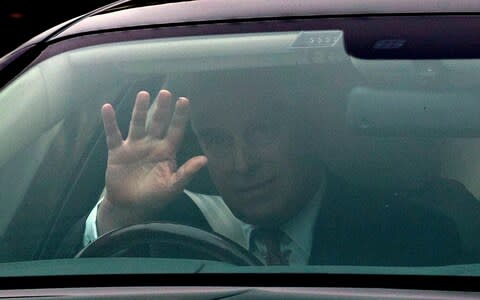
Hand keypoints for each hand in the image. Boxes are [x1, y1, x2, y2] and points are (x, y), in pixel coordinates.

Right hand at [97, 89, 206, 234]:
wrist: (129, 207)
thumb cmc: (154, 197)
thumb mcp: (173, 186)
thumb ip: (187, 172)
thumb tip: (205, 159)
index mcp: (166, 151)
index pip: (175, 130)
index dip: (180, 116)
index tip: (184, 100)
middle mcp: (151, 144)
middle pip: (158, 123)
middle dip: (162, 109)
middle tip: (166, 93)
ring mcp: (134, 146)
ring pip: (137, 124)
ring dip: (139, 110)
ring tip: (143, 94)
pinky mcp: (117, 152)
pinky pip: (113, 134)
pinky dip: (110, 122)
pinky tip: (107, 107)